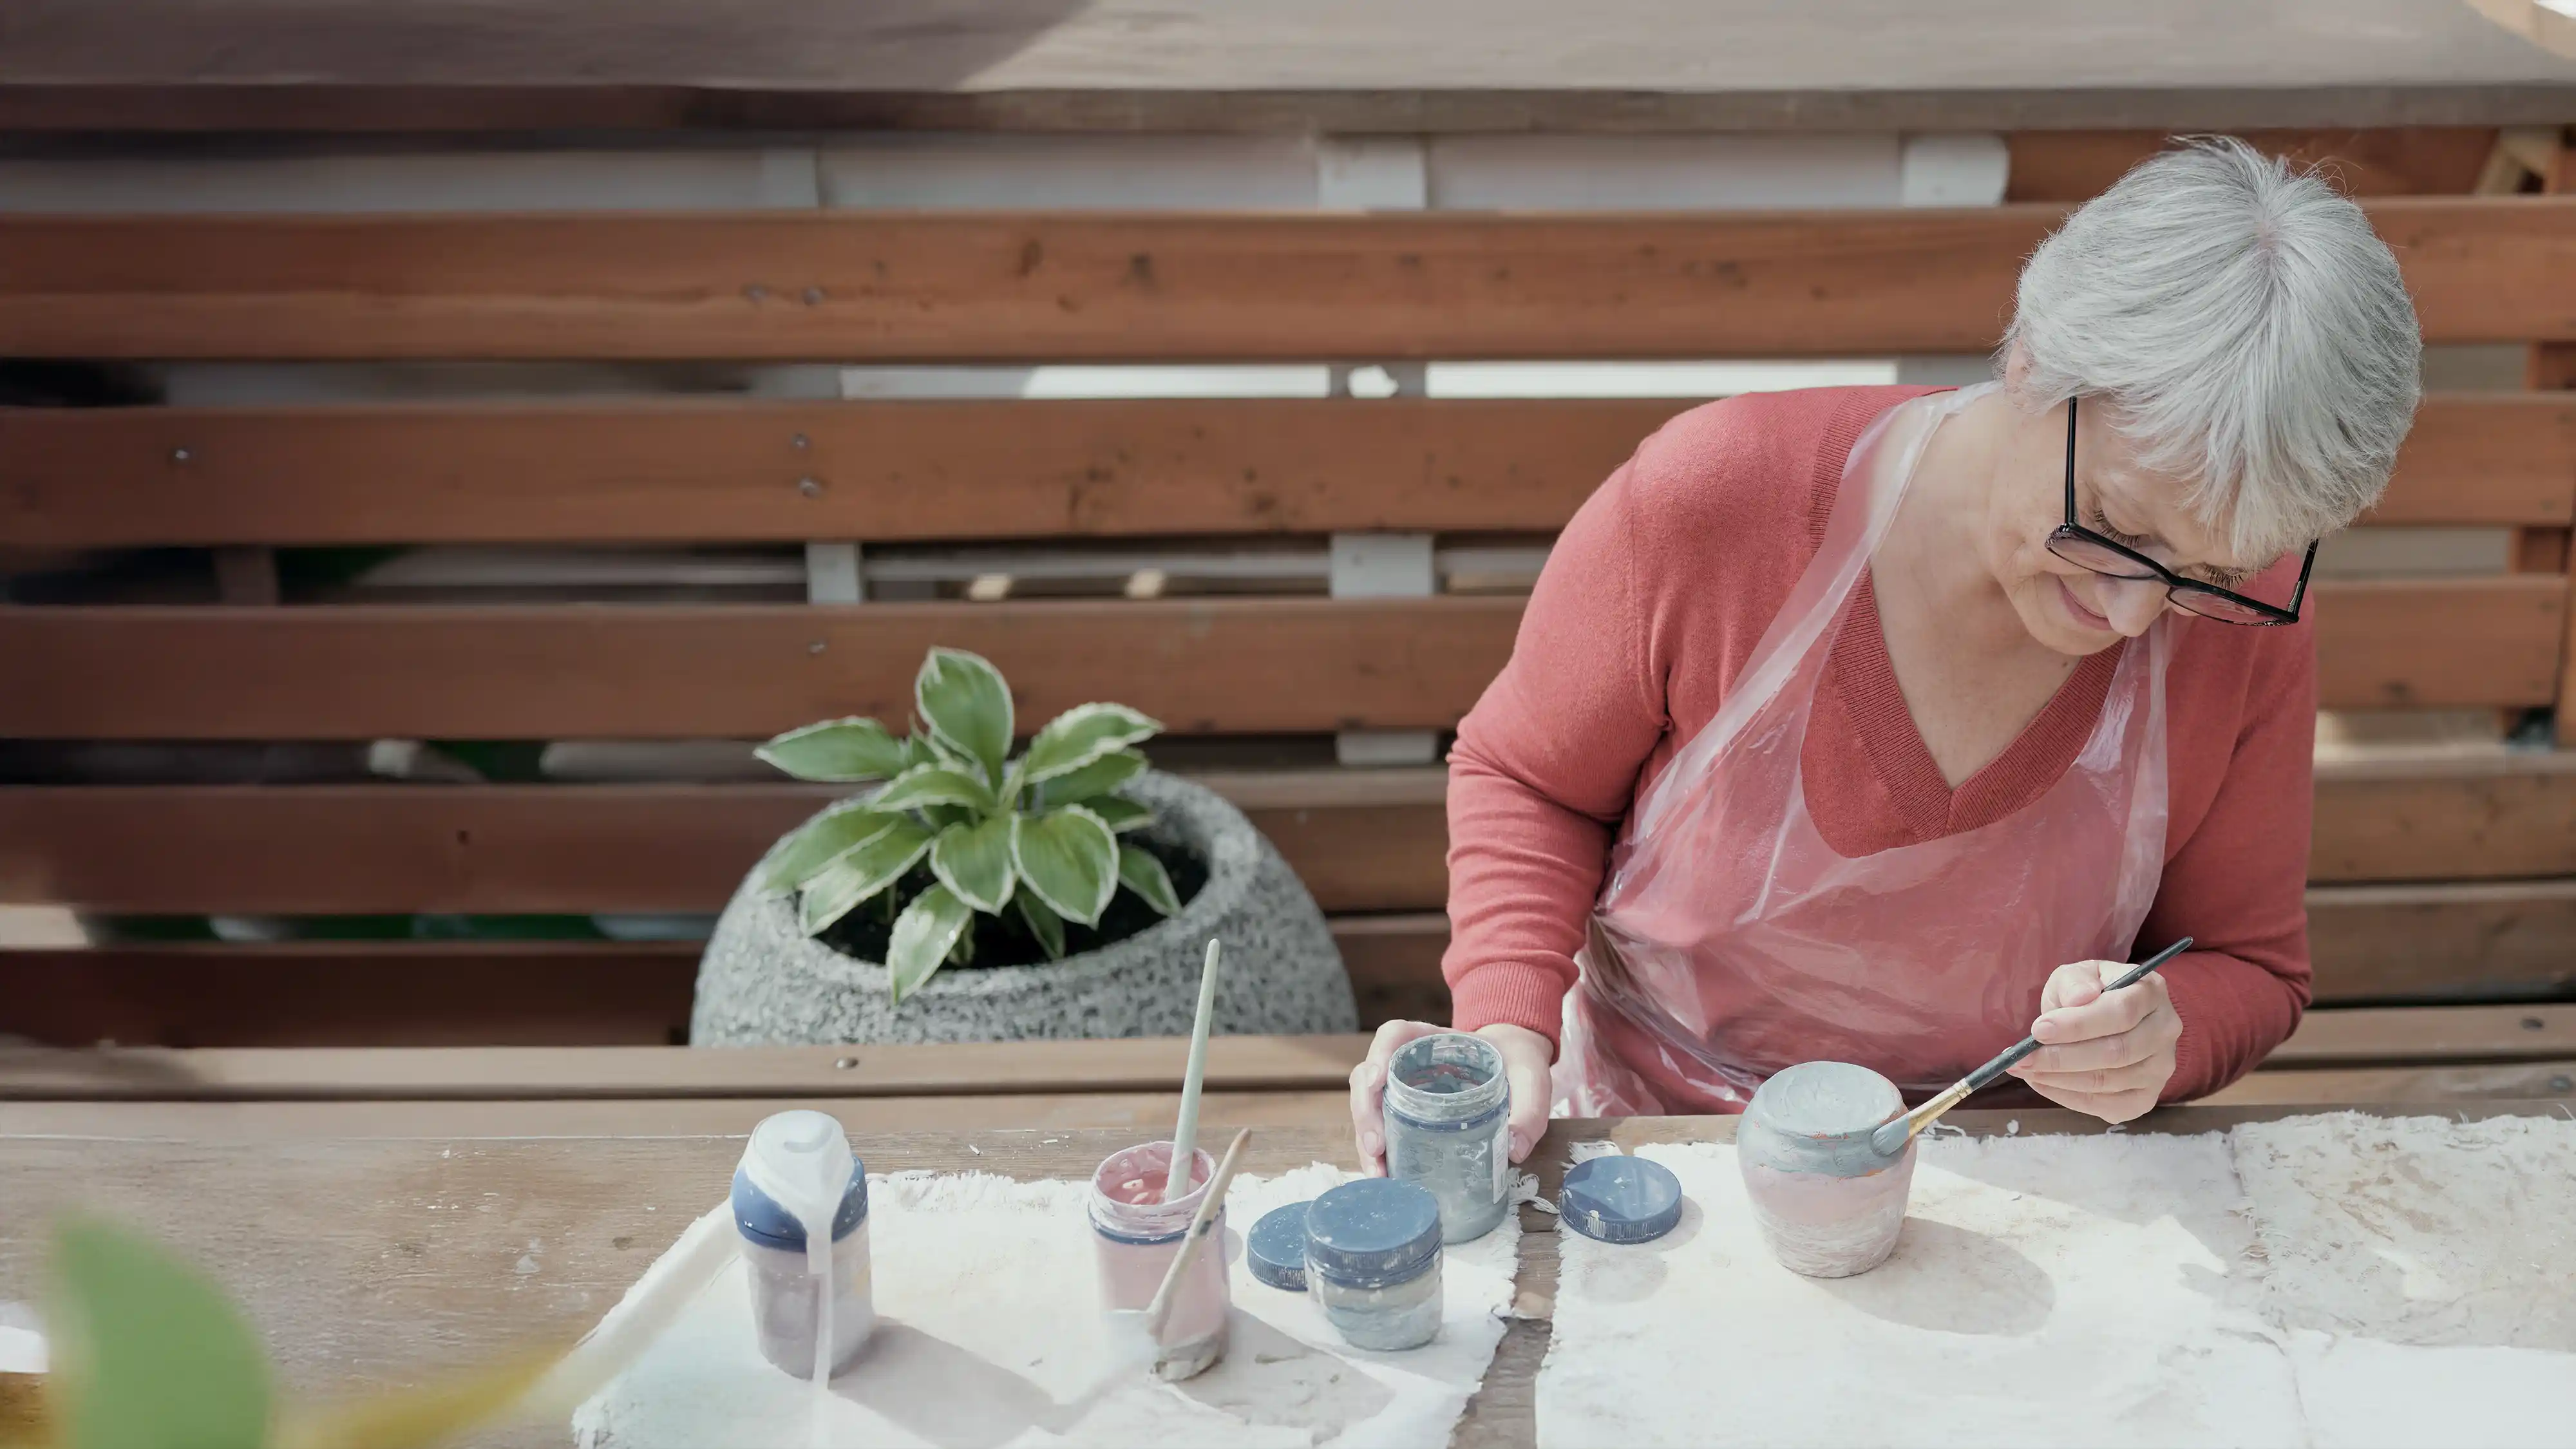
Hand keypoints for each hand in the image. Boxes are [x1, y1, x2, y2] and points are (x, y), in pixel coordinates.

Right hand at [1349, 1021, 1553, 1175]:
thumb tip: (1513, 1148)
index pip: (1393, 1035)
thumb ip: (1530, 1106)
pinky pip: (1381, 1130)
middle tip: (1377, 1146)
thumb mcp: (1530, 1076)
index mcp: (1431, 1040)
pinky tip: (1386, 1176)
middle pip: (1368, 1077)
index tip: (1378, 1080)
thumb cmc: (1517, 1064)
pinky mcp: (1405, 1116)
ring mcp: (1402, 1090)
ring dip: (1365, 1139)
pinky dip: (1378, 1153)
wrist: (1515, 1069)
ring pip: (1368, 1107)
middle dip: (1365, 1112)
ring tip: (1378, 1171)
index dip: (1378, 1055)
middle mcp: (1407, 1063)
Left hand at [2005, 960, 2181, 1123]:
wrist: (2108, 1019)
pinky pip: (2107, 1106)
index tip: (2039, 1030)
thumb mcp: (2077, 975)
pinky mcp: (2145, 1097)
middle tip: (2022, 1057)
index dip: (2078, 1024)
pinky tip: (2041, 1083)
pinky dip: (2068, 1097)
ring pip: (2109, 1081)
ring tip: (2024, 1069)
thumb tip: (2079, 998)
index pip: (2122, 1012)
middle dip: (2062, 1057)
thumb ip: (2075, 982)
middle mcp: (2165, 1031)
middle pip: (2117, 1052)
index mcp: (2151, 992)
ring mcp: (2159, 1068)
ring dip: (2059, 1079)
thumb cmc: (2090, 993)